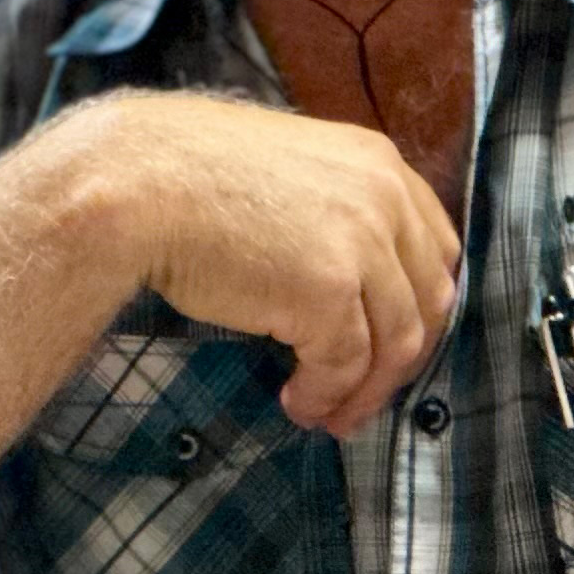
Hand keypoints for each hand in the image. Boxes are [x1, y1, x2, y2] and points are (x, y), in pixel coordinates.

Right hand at [56, 96, 459, 433]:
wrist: (138, 183)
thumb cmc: (189, 176)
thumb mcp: (286, 173)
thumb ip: (332, 210)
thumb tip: (348, 284)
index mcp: (377, 160)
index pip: (435, 246)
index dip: (419, 304)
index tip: (391, 342)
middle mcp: (384, 198)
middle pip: (429, 300)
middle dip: (401, 359)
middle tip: (364, 394)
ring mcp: (362, 245)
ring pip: (396, 343)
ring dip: (364, 391)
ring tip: (329, 413)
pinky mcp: (329, 292)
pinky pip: (345, 366)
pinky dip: (326, 395)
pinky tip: (297, 400)